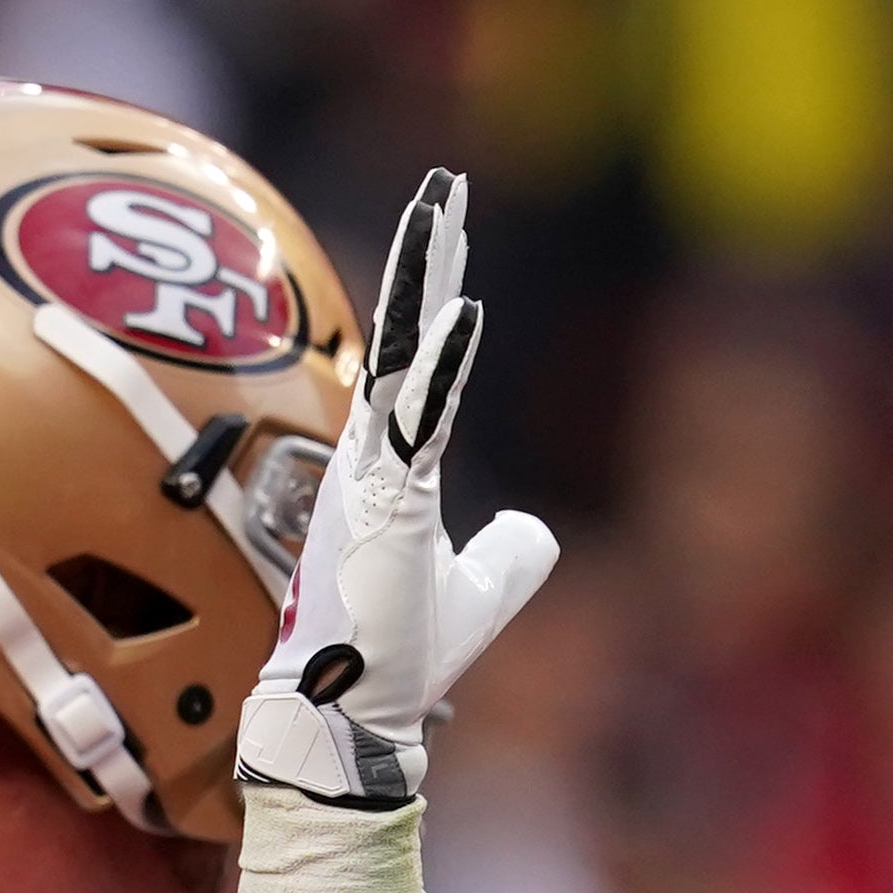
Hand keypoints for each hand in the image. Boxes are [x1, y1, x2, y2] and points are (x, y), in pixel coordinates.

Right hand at [235, 169, 557, 810]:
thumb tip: (536, 529)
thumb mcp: (480, 594)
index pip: (423, 359)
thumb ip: (511, 556)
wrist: (357, 709)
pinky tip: (464, 310)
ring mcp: (376, 471)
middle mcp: (379, 455)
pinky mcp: (386, 502)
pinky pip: (419, 415)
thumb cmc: (402, 654)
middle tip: (445, 183)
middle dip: (430, 258)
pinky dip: (443, 363)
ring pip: (406, 355)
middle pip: (410, 333)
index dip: (436, 295)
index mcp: (398, 466)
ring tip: (442, 207)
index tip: (446, 229)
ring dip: (427, 281)